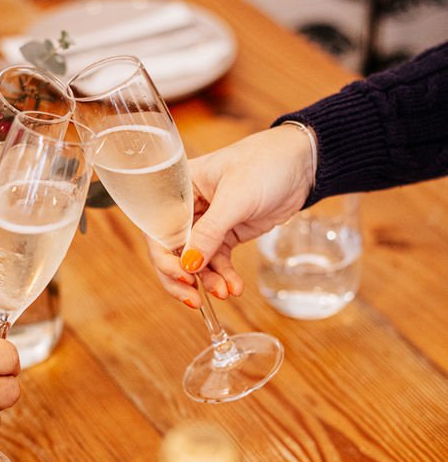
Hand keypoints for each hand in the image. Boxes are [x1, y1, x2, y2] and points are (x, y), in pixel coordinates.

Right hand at [147, 125, 314, 306]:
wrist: (302, 164)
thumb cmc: (265, 164)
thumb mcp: (236, 197)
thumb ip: (211, 231)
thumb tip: (189, 265)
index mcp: (178, 188)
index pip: (159, 227)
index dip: (165, 256)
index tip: (183, 276)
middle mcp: (188, 207)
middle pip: (173, 249)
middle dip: (183, 276)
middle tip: (194, 298)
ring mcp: (207, 222)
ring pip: (197, 260)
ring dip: (209, 279)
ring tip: (226, 292)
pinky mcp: (227, 234)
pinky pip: (218, 260)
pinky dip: (224, 276)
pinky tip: (234, 287)